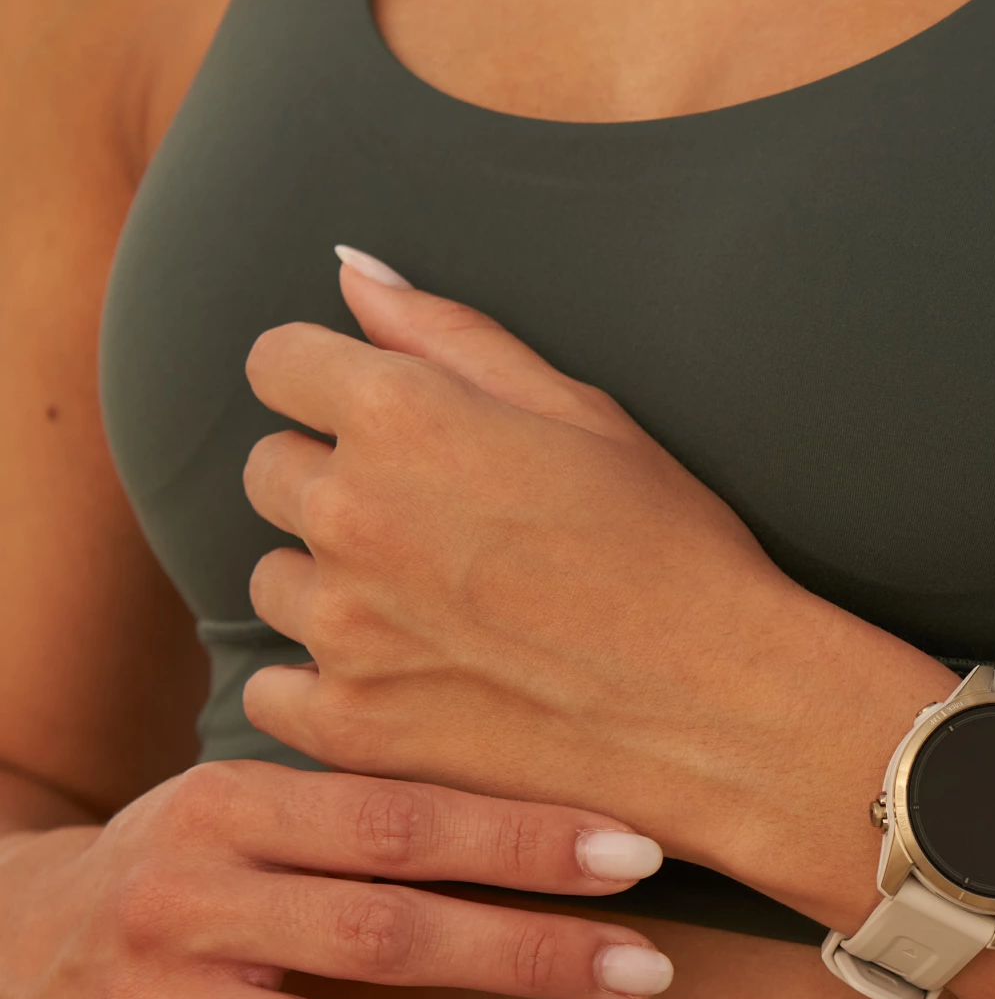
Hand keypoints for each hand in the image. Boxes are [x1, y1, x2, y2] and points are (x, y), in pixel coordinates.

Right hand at [0, 758, 675, 998]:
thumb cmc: (166, 874)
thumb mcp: (236, 810)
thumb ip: (358, 813)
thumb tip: (549, 812)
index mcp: (220, 811)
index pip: (395, 822)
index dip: (518, 841)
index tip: (631, 853)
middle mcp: (185, 910)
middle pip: (382, 935)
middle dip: (528, 954)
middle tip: (644, 970)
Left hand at [241, 254, 812, 865]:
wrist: (722, 708)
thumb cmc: (671, 548)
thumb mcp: (580, 411)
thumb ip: (449, 334)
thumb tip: (353, 274)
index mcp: (401, 416)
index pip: (277, 364)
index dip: (325, 384)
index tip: (374, 420)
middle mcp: (351, 513)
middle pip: (269, 470)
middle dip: (333, 483)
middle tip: (434, 526)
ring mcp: (342, 627)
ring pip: (275, 580)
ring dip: (330, 585)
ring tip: (433, 610)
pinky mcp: (349, 724)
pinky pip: (271, 692)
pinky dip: (317, 686)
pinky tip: (399, 681)